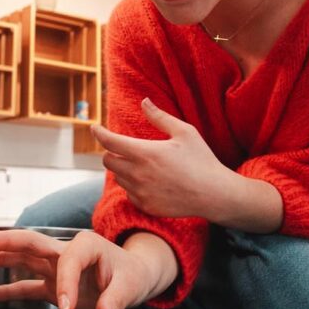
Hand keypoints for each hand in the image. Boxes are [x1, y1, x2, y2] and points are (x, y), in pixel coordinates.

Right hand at [0, 229, 177, 308]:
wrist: (134, 276)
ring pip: (23, 260)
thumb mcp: (130, 287)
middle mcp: (66, 252)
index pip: (68, 262)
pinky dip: (7, 290)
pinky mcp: (53, 284)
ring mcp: (56, 267)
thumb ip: (115, 304)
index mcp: (86, 246)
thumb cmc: (132, 275)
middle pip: (31, 243)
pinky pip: (26, 286)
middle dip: (5, 242)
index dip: (65, 285)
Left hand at [92, 97, 238, 220]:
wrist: (214, 194)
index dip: (99, 133)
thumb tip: (144, 101)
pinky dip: (132, 186)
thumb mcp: (184, 132)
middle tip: (124, 148)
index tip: (94, 128)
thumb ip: (160, 117)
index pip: (110, 142)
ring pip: (118, 178)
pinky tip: (149, 181)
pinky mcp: (146, 206)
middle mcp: (138, 174)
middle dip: (111, 152)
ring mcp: (140, 193)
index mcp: (145, 153)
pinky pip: (129, 193)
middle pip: (108, 161)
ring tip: (143, 165)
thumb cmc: (201, 160)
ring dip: (123, 169)